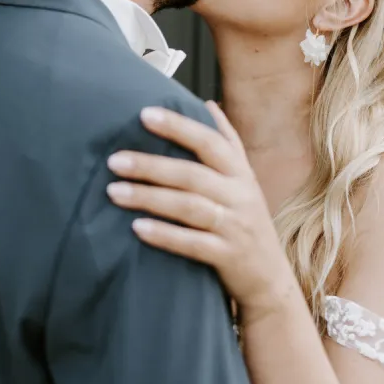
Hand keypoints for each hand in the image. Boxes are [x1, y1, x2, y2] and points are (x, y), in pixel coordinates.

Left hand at [106, 102, 297, 320]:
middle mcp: (241, 195)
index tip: (144, 114)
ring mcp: (236, 226)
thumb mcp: (245, 180)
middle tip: (114, 160)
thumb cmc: (247, 222)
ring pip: (190, 207)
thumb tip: (209, 104)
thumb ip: (228, 143)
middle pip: (193, 174)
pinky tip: (137, 228)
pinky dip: (165, 235)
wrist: (270, 279)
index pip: (210, 141)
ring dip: (149, 198)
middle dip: (151, 165)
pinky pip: (193, 243)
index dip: (179, 126)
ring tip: (113, 192)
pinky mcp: (228, 256)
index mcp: (240, 173)